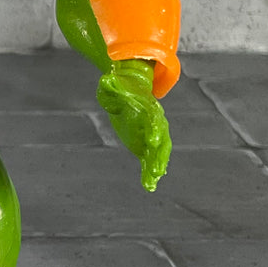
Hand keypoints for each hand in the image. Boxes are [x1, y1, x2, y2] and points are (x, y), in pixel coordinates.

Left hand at [96, 59, 170, 191]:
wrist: (130, 93)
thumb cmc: (121, 89)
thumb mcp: (113, 86)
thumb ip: (111, 85)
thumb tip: (106, 80)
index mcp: (149, 110)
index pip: (154, 121)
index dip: (155, 131)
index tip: (153, 141)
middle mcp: (155, 125)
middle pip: (161, 141)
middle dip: (160, 155)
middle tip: (158, 169)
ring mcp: (151, 137)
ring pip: (158, 154)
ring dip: (157, 167)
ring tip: (153, 181)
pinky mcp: (145, 146)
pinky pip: (149, 161)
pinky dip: (149, 173)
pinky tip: (149, 186)